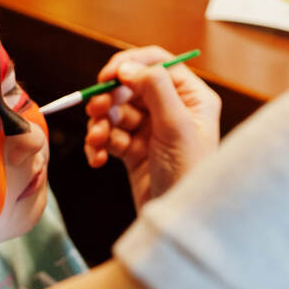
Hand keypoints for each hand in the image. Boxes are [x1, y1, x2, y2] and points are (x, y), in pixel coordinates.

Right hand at [83, 46, 220, 209]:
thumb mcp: (176, 127)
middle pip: (131, 86)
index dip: (129, 65)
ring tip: (96, 141)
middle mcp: (173, 110)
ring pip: (116, 111)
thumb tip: (127, 66)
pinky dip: (98, 143)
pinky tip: (97, 159)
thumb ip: (155, 89)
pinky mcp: (134, 150)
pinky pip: (109, 135)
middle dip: (110, 99)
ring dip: (100, 124)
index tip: (106, 77)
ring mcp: (152, 130)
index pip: (158, 63)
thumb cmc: (188, 176)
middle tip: (96, 112)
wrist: (177, 224)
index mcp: (192, 98)